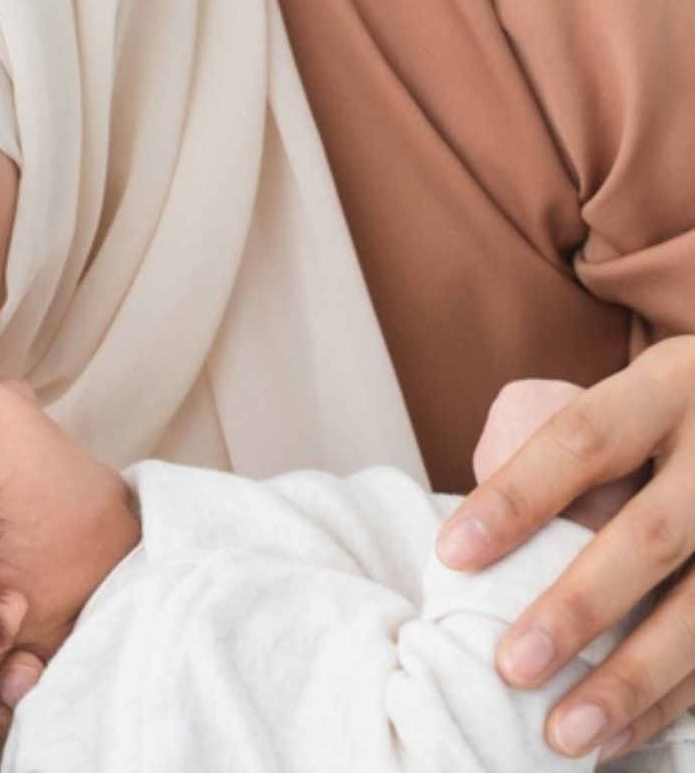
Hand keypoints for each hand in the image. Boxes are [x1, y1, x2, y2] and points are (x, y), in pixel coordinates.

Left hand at [436, 336, 694, 760]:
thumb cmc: (681, 417)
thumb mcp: (642, 397)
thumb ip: (583, 451)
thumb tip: (479, 540)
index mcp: (670, 386)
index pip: (581, 437)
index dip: (515, 496)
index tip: (451, 554)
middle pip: (650, 535)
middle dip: (579, 607)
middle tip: (512, 667)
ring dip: (632, 682)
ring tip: (564, 733)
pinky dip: (675, 702)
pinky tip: (621, 736)